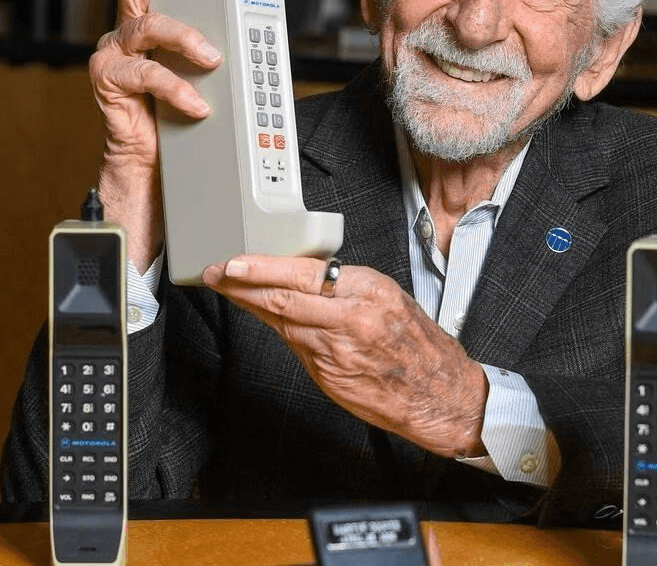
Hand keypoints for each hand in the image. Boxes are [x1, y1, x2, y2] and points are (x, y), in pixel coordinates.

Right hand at [89, 0, 218, 266]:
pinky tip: (197, 103)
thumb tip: (268, 41)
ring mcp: (117, 55)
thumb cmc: (183, 121)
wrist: (155, 169)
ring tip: (213, 58)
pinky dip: (175, 87)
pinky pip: (144, 73)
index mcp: (155, 22)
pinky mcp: (109, 83)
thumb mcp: (212, 79)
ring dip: (185, 37)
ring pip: (147, 24)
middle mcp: (131, 31)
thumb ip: (227, 52)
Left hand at [201, 255, 488, 458]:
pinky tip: (266, 321)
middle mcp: (351, 318)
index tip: (234, 262)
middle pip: (283, 297)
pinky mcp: (330, 376)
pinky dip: (279, 332)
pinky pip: (296, 349)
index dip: (261, 268)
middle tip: (216, 273)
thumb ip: (345, 289)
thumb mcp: (388, 300)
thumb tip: (301, 278)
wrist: (440, 395)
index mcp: (369, 291)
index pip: (303, 273)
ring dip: (253, 307)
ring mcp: (338, 350)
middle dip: (243, 285)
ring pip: (283, 323)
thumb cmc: (418, 346)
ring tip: (231, 292)